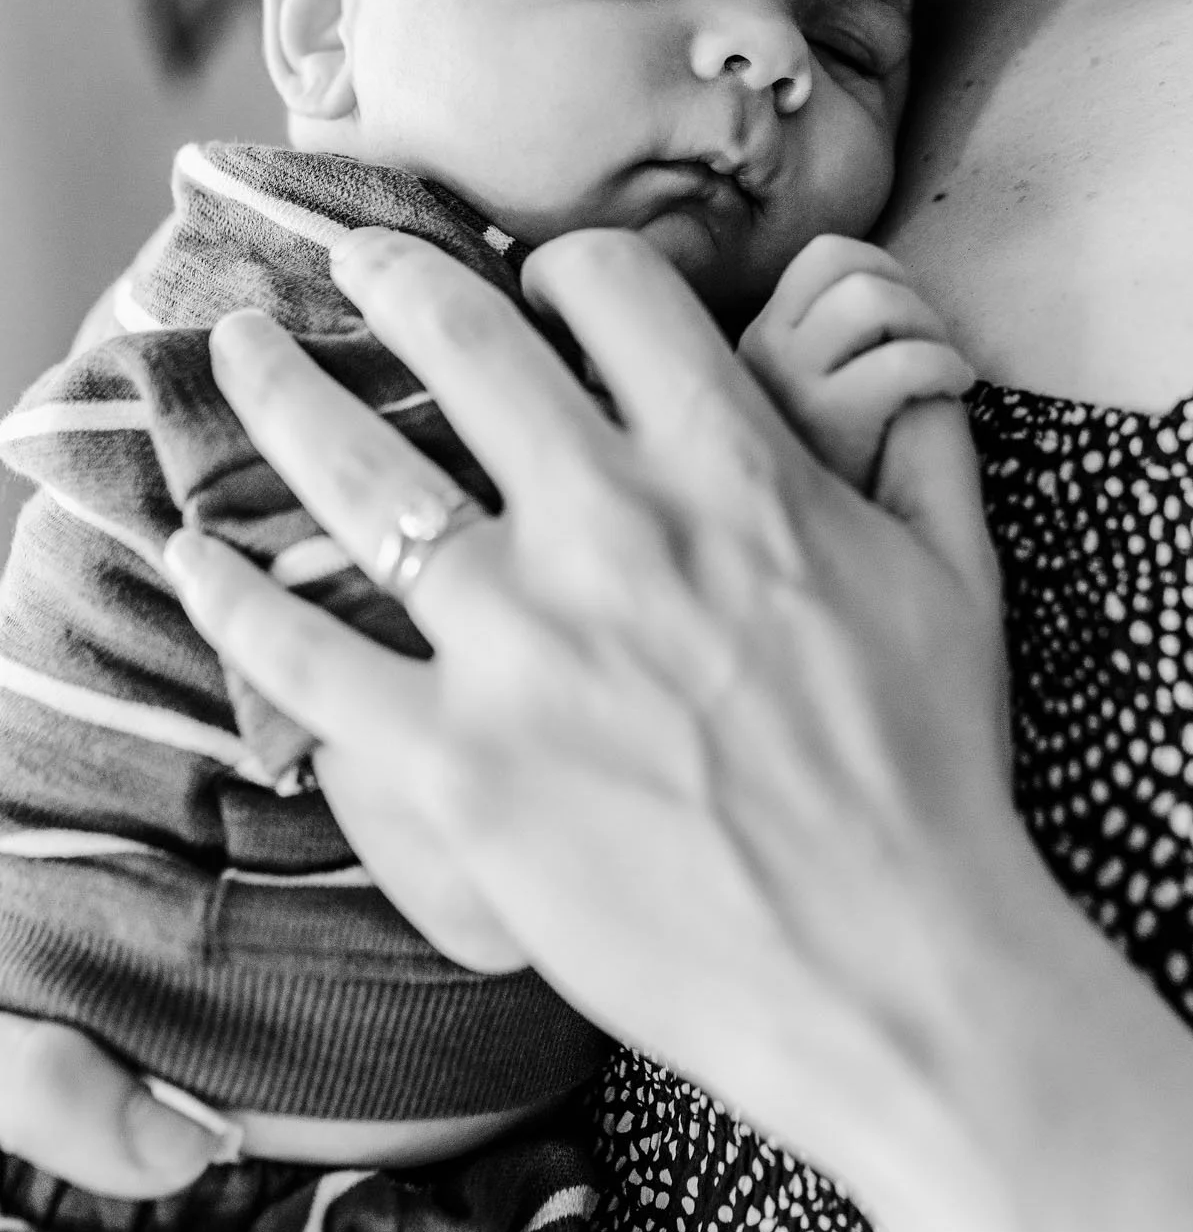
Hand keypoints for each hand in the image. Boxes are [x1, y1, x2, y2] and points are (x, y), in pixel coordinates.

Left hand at [163, 226, 1023, 1193]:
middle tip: (349, 258)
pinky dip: (233, 598)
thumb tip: (920, 365)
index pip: (610, 289)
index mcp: (733, 470)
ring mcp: (523, 647)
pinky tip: (194, 556)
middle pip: (458, 340)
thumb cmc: (933, 780)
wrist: (890, 973)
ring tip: (237, 353)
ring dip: (279, 391)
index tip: (539, 286)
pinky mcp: (457, 767)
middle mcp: (613, 529)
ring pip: (355, 475)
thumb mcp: (960, 581)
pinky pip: (303, 660)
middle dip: (387, 273)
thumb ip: (927, 449)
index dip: (565, 267)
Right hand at [738, 235, 974, 489]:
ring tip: (942, 366)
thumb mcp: (818, 389)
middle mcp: (763, 352)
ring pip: (873, 300)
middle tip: (931, 345)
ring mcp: (791, 386)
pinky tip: (956, 387)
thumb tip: (892, 281)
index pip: (828, 254)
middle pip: (851, 267)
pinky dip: (946, 364)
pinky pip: (904, 359)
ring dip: (927, 325)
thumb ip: (837, 335)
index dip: (886, 270)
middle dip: (911, 296)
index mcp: (763, 337)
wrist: (815, 557)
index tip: (906, 320)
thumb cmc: (842, 468)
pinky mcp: (828, 423)